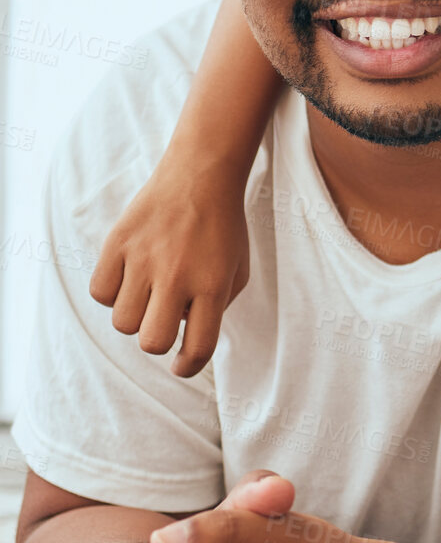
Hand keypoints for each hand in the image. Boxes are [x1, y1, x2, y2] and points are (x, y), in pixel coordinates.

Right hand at [88, 140, 251, 376]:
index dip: (188, 366)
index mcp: (212, 286)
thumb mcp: (238, 271)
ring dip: (135, 316)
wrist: (201, 176)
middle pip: (151, 342)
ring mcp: (143, 259)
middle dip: (157, 343)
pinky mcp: (116, 244)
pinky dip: (111, 294)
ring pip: (122, 322)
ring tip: (149, 292)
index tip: (181, 366)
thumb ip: (217, 308)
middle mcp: (177, 276)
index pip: (198, 347)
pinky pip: (100, 292)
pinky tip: (129, 278)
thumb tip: (184, 334)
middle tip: (163, 322)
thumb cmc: (222, 229)